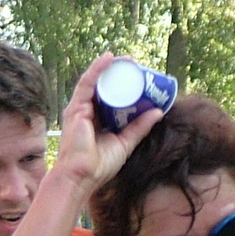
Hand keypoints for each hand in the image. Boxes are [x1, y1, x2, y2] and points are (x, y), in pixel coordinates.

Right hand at [49, 54, 163, 195]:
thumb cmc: (98, 166)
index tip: (139, 78)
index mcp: (98, 121)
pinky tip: (108, 58)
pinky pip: (87, 83)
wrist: (81, 177)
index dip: (124, 86)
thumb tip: (158, 112)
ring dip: (110, 68)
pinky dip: (97, 69)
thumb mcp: (125, 143)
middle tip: (134, 66)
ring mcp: (80, 109)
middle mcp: (88, 112)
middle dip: (119, 74)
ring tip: (125, 60)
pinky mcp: (76, 108)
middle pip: (104, 88)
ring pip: (96, 82)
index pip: (111, 98)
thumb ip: (140, 127)